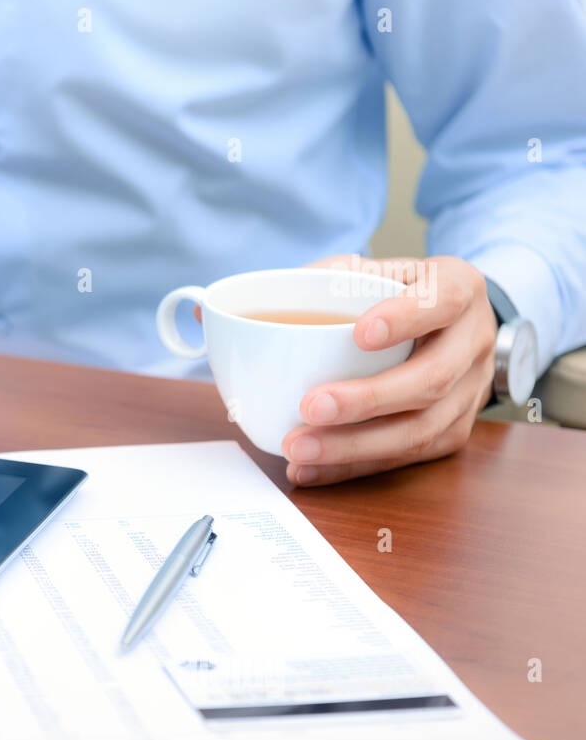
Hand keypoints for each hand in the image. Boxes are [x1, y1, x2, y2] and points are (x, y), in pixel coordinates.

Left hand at [281, 255, 496, 485]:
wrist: (451, 326)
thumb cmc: (398, 295)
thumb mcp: (375, 270)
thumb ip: (332, 277)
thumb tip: (265, 304)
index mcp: (459, 289)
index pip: (444, 300)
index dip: (407, 318)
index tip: (360, 333)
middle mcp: (473, 342)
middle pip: (431, 379)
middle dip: (367, 399)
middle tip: (311, 406)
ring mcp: (470, 392)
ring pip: (420, 429)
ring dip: (353, 446)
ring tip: (299, 448)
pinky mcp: (454, 432)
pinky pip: (406, 459)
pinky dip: (353, 467)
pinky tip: (311, 469)